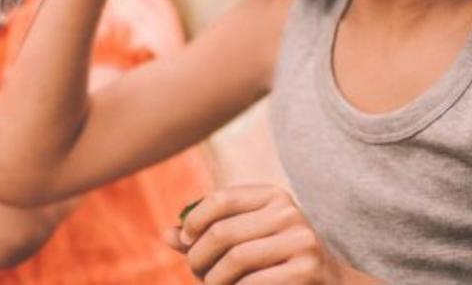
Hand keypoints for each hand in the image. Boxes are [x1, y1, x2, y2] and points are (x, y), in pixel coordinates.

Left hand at [166, 184, 373, 284]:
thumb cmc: (276, 260)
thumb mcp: (247, 239)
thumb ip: (208, 235)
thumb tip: (166, 235)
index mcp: (273, 195)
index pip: (221, 198)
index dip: (195, 221)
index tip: (185, 241)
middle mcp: (288, 212)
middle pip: (223, 233)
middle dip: (198, 258)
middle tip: (195, 274)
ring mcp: (300, 240)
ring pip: (234, 260)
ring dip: (213, 280)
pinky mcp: (305, 269)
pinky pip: (252, 283)